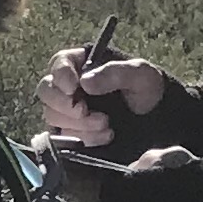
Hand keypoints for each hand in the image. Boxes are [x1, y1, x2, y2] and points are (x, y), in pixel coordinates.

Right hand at [36, 49, 170, 146]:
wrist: (156, 118)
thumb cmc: (146, 88)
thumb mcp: (140, 74)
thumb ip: (115, 73)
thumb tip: (85, 82)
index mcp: (81, 63)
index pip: (59, 63)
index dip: (61, 76)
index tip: (73, 89)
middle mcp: (68, 85)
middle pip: (46, 91)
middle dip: (65, 105)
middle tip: (85, 111)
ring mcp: (66, 109)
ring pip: (53, 115)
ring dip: (78, 124)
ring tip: (106, 125)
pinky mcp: (69, 131)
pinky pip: (62, 136)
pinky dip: (82, 138)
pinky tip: (104, 136)